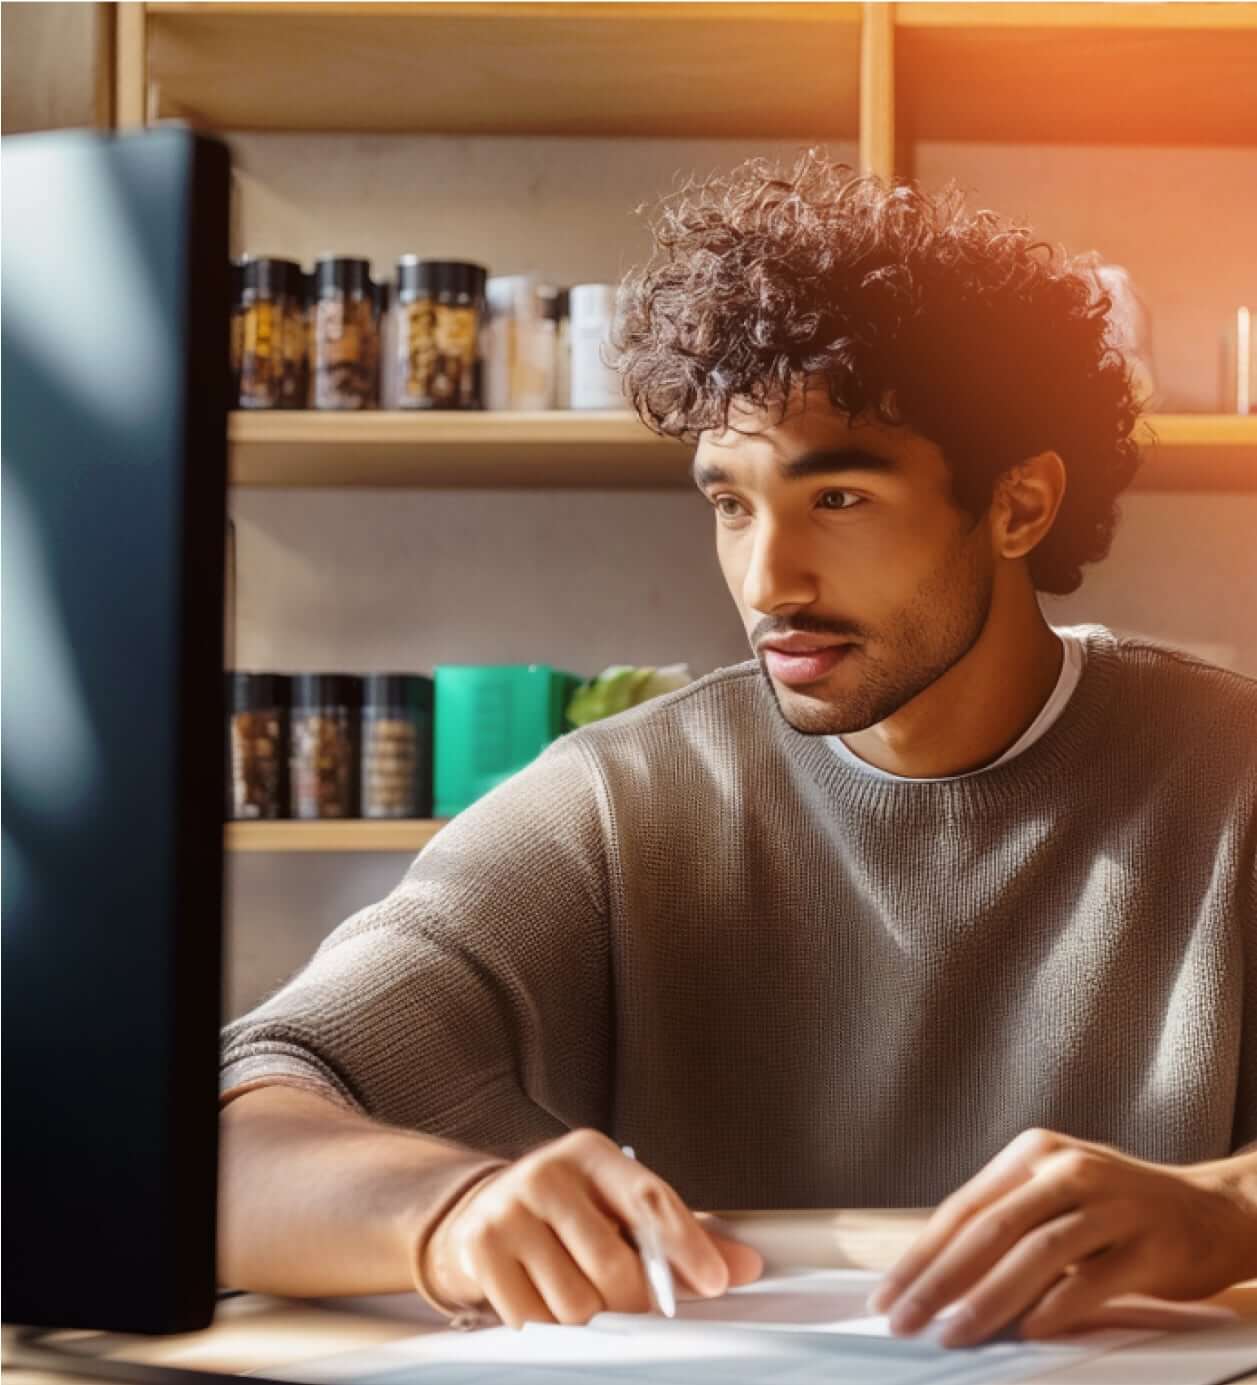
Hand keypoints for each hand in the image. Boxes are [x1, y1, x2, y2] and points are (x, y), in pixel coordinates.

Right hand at [423, 1128, 762, 1328]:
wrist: (479, 1211)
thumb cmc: (567, 1210)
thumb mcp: (617, 1205)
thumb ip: (679, 1232)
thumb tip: (744, 1264)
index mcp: (592, 1154)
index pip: (648, 1197)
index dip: (686, 1244)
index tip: (716, 1282)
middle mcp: (547, 1173)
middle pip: (613, 1266)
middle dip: (633, 1301)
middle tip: (634, 1305)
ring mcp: (509, 1210)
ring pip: (576, 1303)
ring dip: (589, 1318)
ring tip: (579, 1291)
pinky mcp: (480, 1249)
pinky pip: (534, 1320)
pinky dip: (550, 1326)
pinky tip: (546, 1298)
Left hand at [868, 1127, 1256, 1346]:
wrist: (1213, 1210)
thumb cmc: (1120, 1208)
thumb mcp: (1055, 1196)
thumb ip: (1004, 1224)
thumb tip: (937, 1276)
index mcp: (1034, 1154)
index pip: (962, 1208)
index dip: (920, 1254)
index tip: (887, 1295)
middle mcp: (1068, 1169)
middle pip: (989, 1227)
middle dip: (938, 1280)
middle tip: (905, 1320)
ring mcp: (1112, 1204)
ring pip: (1035, 1251)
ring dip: (987, 1298)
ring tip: (953, 1333)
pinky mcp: (1150, 1244)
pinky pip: (1094, 1279)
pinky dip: (1056, 1306)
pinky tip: (1028, 1331)